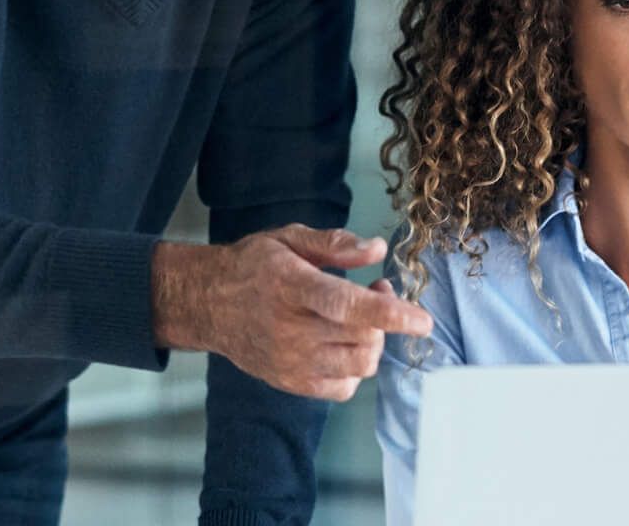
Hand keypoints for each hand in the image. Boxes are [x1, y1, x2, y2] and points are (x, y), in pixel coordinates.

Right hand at [151, 225, 432, 401]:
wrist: (206, 304)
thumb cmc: (252, 266)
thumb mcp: (288, 239)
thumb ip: (335, 244)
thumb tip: (377, 249)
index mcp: (290, 287)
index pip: (348, 307)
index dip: (390, 313)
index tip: (422, 320)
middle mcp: (290, 329)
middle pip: (363, 337)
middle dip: (385, 316)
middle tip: (376, 290)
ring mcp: (290, 362)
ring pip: (360, 365)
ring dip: (373, 342)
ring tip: (359, 319)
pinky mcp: (290, 383)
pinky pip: (344, 389)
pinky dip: (354, 369)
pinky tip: (342, 345)